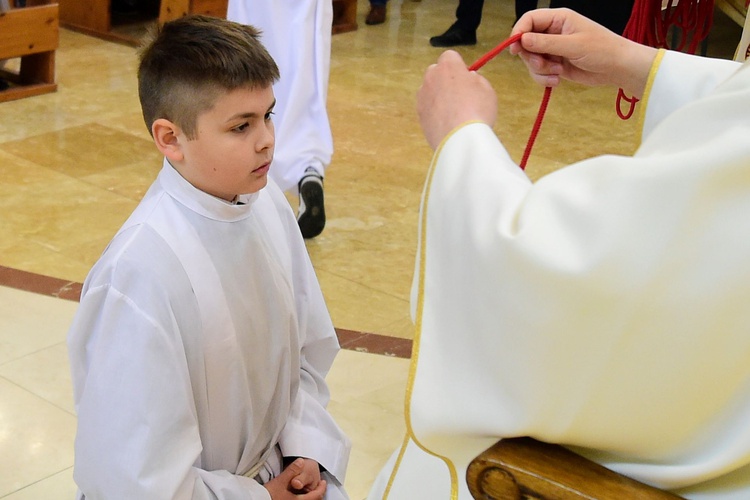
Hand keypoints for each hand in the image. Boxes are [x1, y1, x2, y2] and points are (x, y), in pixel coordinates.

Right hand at [263, 458, 325, 498]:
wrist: (258, 499)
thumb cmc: (269, 495)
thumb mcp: (281, 480)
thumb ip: (292, 470)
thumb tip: (301, 461)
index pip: (316, 495)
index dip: (321, 488)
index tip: (323, 482)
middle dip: (318, 493)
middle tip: (320, 486)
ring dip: (312, 496)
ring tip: (312, 489)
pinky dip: (305, 498)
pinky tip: (300, 493)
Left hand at [417, 50, 497, 149]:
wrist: (459, 138)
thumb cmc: (477, 110)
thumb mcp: (486, 88)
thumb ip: (475, 79)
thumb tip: (468, 79)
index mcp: (448, 66)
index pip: (450, 56)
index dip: (458, 66)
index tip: (465, 77)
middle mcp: (431, 77)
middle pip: (436, 72)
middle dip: (445, 79)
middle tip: (460, 94)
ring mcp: (422, 95)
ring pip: (430, 90)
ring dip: (439, 96)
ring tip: (454, 112)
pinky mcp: (419, 113)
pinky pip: (427, 107)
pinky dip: (434, 111)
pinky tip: (447, 122)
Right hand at [509, 8, 656, 97]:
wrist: (618, 68)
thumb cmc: (602, 50)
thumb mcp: (573, 45)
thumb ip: (546, 43)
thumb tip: (522, 40)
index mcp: (558, 19)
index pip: (529, 20)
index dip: (518, 33)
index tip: (514, 49)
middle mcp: (553, 32)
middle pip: (526, 43)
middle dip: (531, 58)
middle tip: (544, 65)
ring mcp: (553, 49)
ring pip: (531, 60)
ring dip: (540, 70)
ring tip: (557, 73)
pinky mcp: (555, 64)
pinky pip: (539, 72)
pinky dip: (545, 78)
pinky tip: (558, 80)